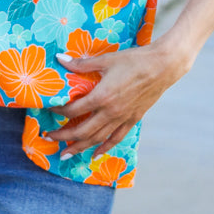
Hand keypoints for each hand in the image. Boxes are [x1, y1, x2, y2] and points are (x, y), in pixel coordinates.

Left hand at [48, 41, 188, 155]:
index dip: (58, 112)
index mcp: (102, 97)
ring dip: (80, 147)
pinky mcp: (133, 119)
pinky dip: (104, 148)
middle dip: (64, 137)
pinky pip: (116, 138)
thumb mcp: (106, 60)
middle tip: (49, 138)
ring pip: (97, 139)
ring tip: (66, 154)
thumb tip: (60, 60)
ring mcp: (122, 118)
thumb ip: (82, 63)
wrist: (163, 66)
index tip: (50, 110)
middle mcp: (111, 112)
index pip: (73, 111)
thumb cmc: (135, 60)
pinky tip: (95, 154)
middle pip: (82, 131)